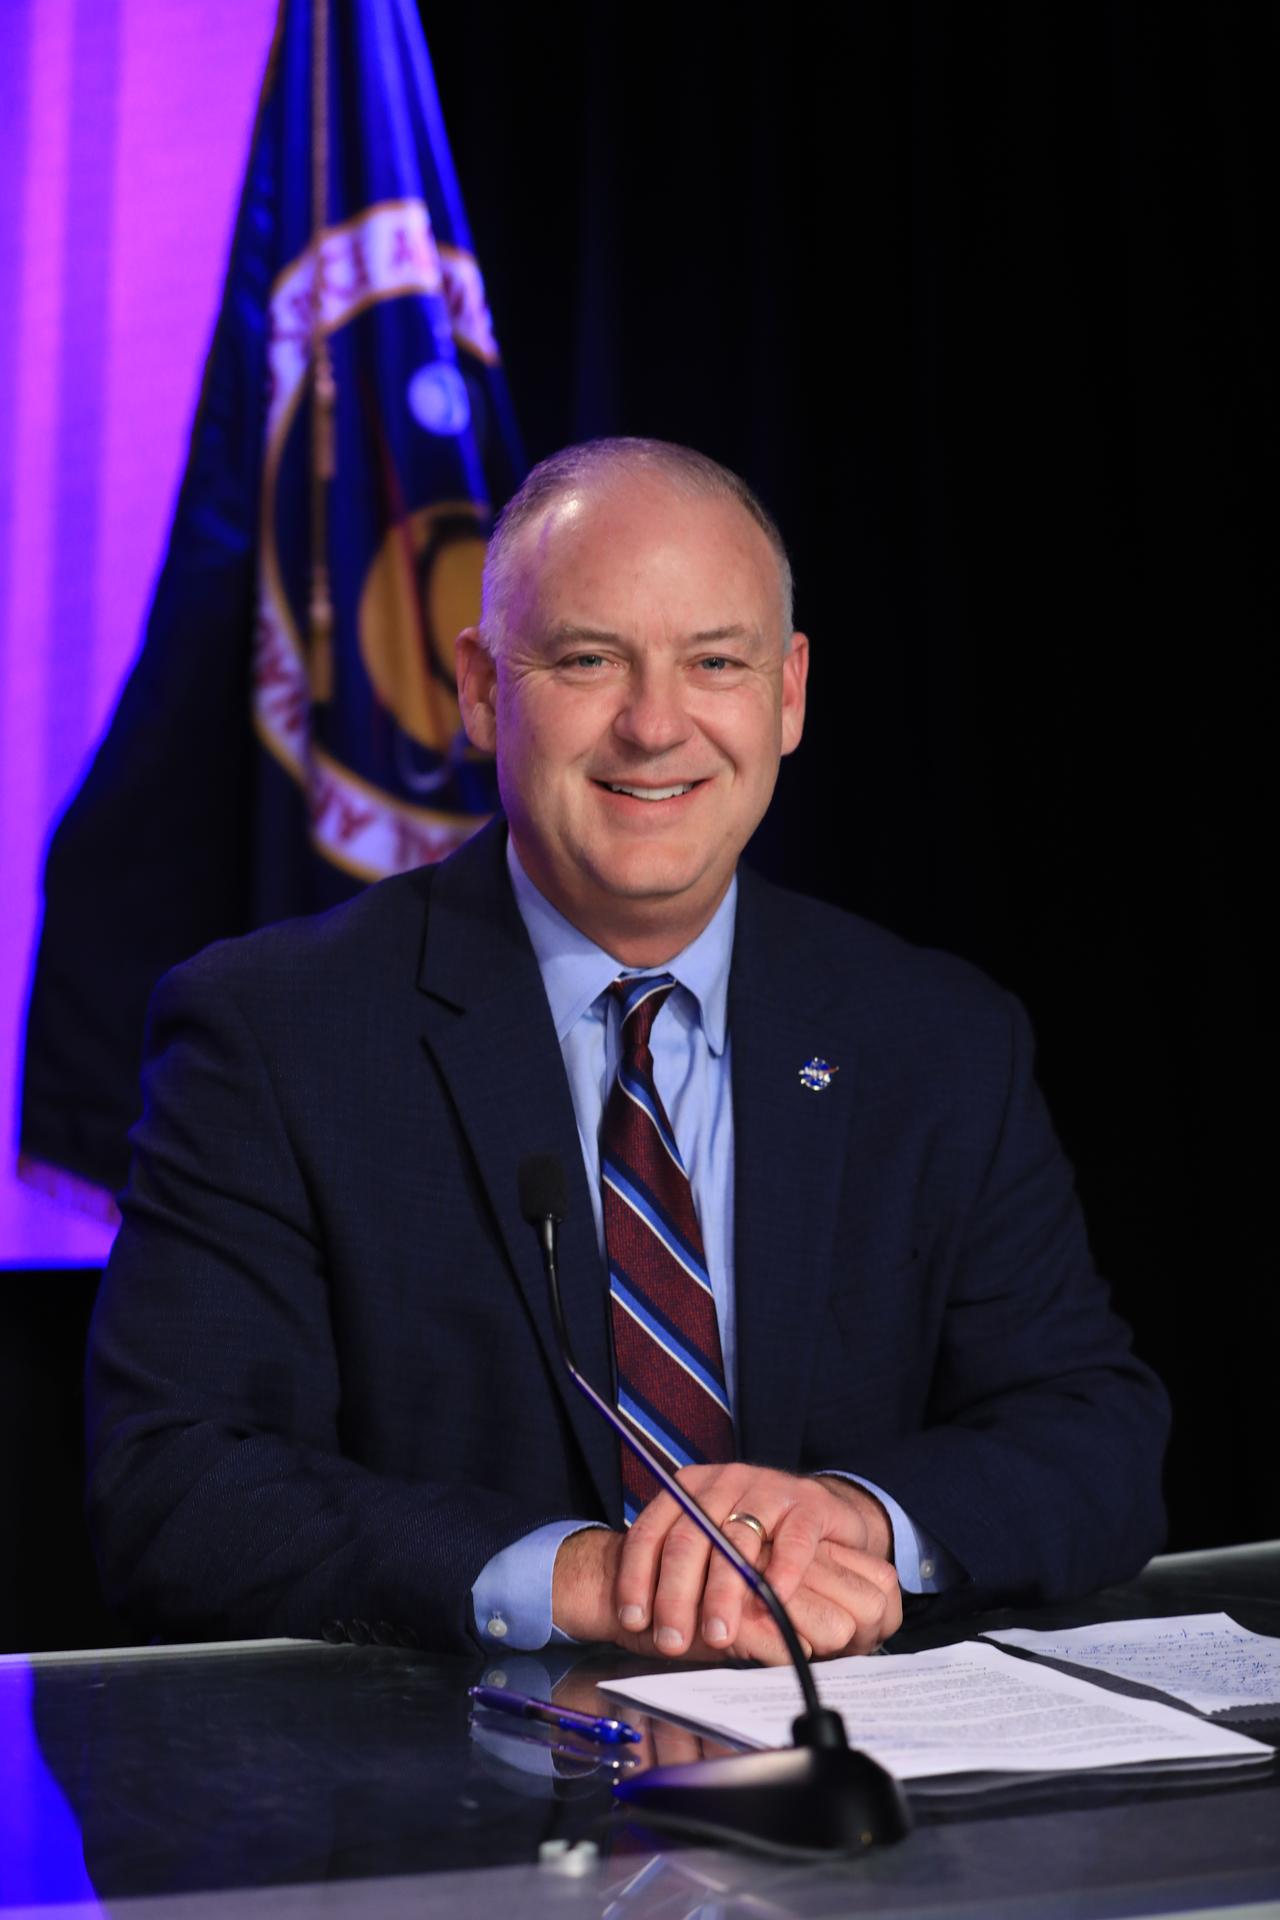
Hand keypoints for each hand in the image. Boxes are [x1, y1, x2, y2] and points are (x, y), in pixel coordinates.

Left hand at [612, 1465, 901, 1663]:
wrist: (818, 1511)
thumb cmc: (756, 1538)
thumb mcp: (711, 1543)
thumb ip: (681, 1571)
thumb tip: (638, 1623)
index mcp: (690, 1489)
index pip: (652, 1531)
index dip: (637, 1576)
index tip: (633, 1620)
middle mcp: (725, 1482)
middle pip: (689, 1538)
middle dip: (676, 1595)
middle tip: (672, 1641)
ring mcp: (768, 1489)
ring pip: (737, 1540)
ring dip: (723, 1592)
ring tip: (717, 1634)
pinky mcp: (810, 1504)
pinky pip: (793, 1539)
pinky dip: (782, 1572)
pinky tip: (773, 1601)